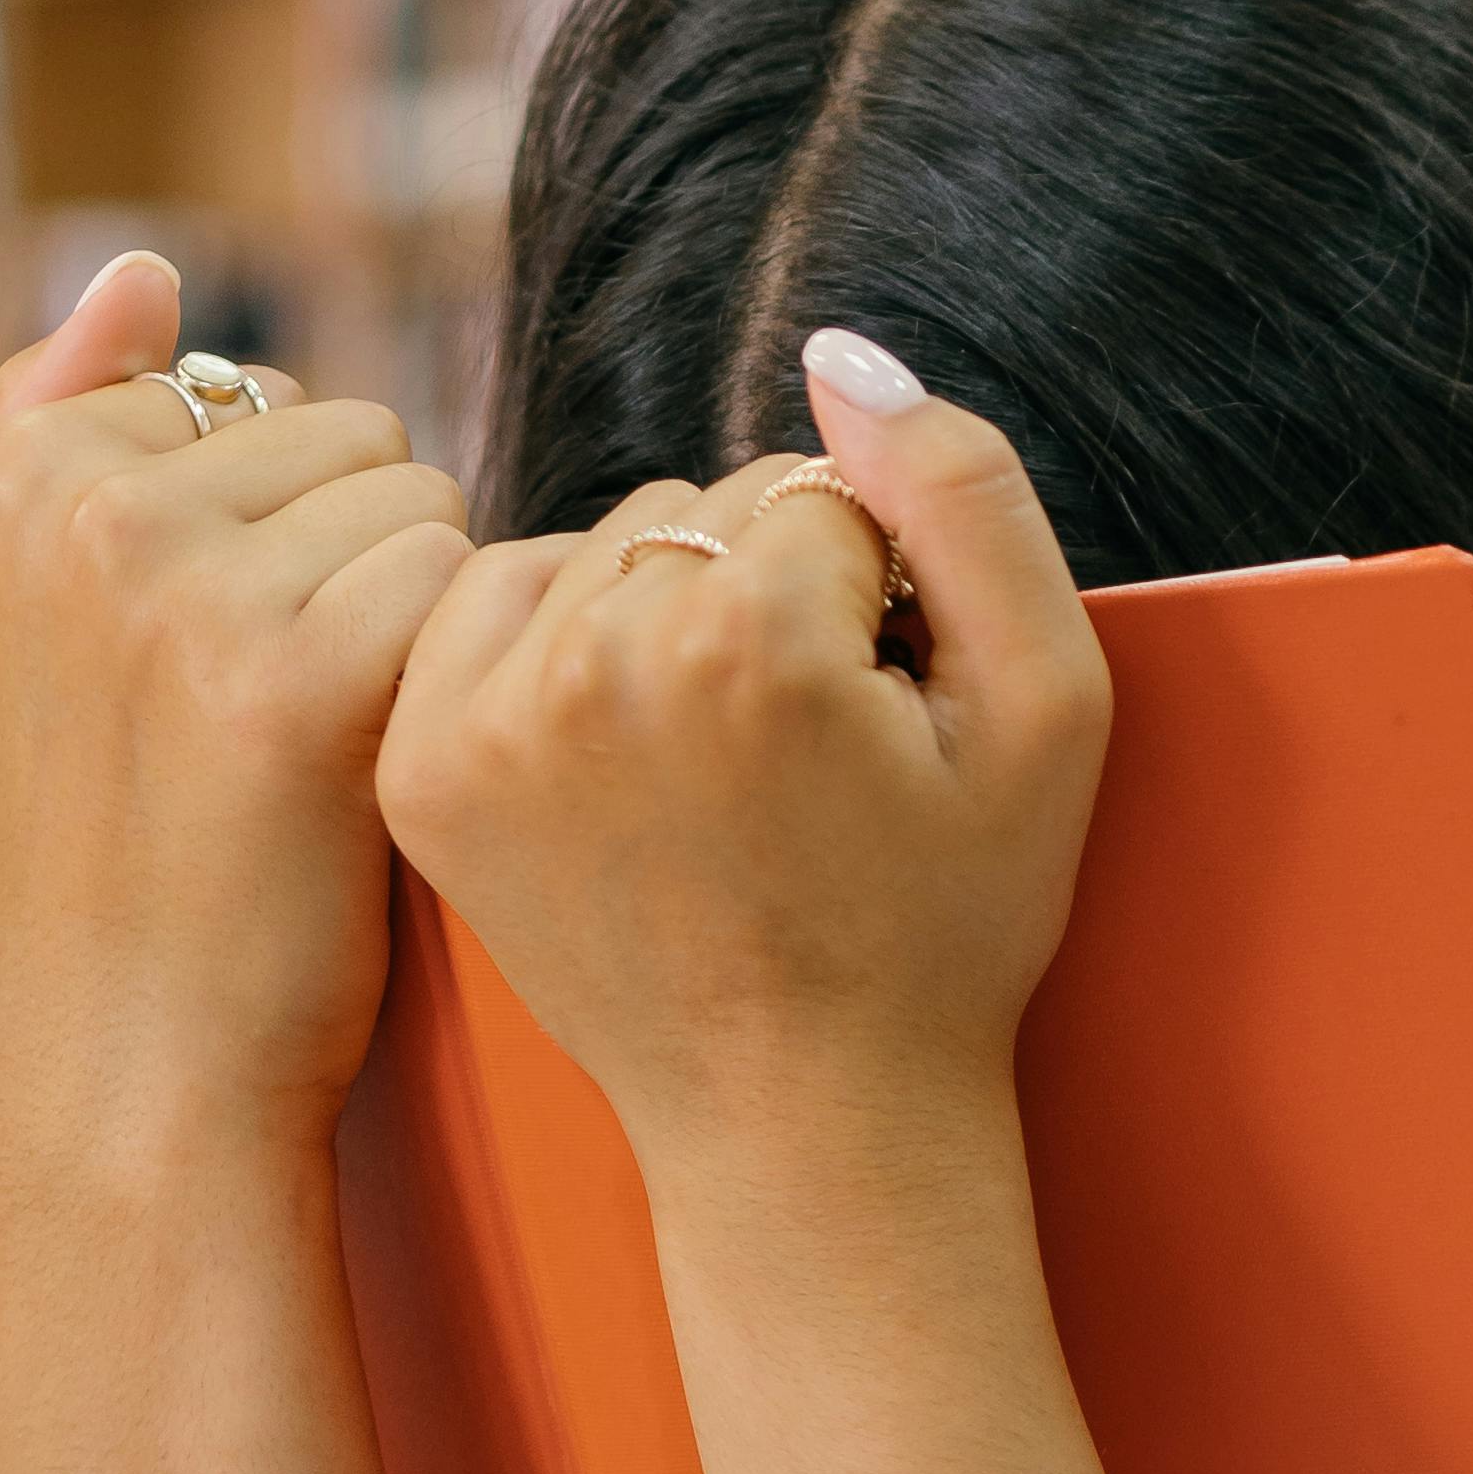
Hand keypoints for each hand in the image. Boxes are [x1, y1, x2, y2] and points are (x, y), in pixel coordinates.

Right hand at [0, 249, 470, 1147]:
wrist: (141, 1038)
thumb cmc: (99, 831)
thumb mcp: (10, 622)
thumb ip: (55, 428)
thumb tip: (145, 268)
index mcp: (25, 478)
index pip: (239, 392)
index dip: (271, 521)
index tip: (213, 646)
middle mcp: (96, 514)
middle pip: (346, 434)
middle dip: (355, 549)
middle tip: (292, 696)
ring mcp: (194, 590)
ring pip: (419, 502)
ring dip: (419, 605)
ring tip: (338, 725)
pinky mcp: (303, 679)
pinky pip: (459, 581)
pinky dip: (460, 663)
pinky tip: (400, 747)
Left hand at [373, 341, 1110, 1184]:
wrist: (805, 1119)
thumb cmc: (949, 923)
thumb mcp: (1049, 709)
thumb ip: (968, 496)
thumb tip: (835, 353)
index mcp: (750, 640)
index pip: (820, 497)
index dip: (876, 603)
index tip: (878, 729)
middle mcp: (593, 663)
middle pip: (698, 515)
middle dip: (762, 600)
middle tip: (797, 763)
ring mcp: (487, 720)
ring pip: (597, 550)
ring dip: (661, 619)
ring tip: (714, 769)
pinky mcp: (423, 767)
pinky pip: (494, 608)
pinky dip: (558, 654)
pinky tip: (624, 760)